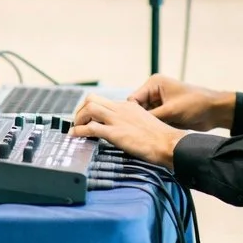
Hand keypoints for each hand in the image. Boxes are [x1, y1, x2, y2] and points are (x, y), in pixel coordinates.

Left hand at [70, 95, 187, 167]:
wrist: (167, 143)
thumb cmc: (159, 137)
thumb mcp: (145, 121)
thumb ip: (131, 121)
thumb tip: (123, 128)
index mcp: (128, 106)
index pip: (102, 100)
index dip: (90, 109)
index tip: (85, 118)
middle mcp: (121, 109)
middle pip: (91, 99)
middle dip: (80, 110)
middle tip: (77, 122)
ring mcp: (117, 120)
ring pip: (89, 108)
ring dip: (78, 118)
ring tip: (76, 129)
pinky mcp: (115, 133)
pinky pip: (91, 127)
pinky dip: (79, 131)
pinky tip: (75, 136)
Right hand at [128, 73, 235, 131]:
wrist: (215, 111)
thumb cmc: (195, 104)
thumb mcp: (171, 110)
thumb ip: (151, 117)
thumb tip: (134, 125)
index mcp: (154, 84)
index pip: (133, 99)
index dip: (130, 113)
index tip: (129, 128)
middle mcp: (154, 92)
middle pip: (138, 109)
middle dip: (138, 121)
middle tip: (135, 135)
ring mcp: (160, 103)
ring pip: (145, 117)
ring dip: (146, 126)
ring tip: (143, 137)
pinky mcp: (166, 113)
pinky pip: (153, 121)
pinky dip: (153, 128)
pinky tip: (151, 137)